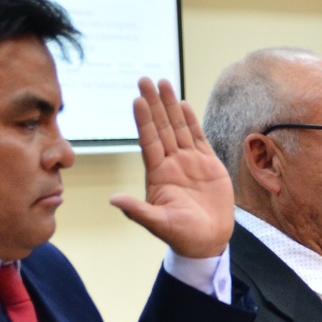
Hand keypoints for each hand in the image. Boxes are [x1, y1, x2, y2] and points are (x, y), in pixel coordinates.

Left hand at [113, 79, 234, 256]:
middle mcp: (171, 163)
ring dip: (170, 106)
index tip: (138, 100)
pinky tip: (184, 105)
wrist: (208, 241)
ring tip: (163, 83)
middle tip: (145, 80)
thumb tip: (113, 200)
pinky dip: (191, 120)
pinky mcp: (208, 164)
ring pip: (179, 127)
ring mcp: (189, 162)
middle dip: (154, 103)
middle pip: (161, 127)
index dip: (144, 120)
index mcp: (157, 174)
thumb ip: (137, 211)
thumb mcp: (157, 223)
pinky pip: (198, 137)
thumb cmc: (181, 235)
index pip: (149, 141)